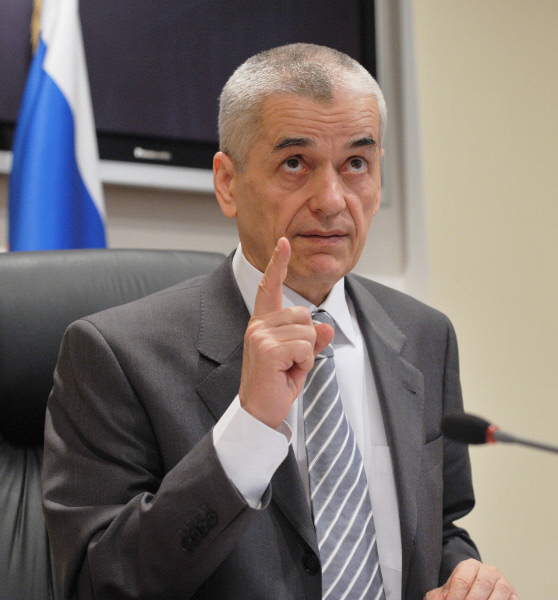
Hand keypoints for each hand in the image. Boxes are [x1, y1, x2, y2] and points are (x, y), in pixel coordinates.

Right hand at [239, 237, 333, 428]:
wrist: (261, 411)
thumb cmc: (277, 383)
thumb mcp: (300, 358)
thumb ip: (312, 340)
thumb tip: (327, 328)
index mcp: (262, 323)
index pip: (271, 288)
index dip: (278, 264)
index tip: (283, 242)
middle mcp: (258, 326)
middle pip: (304, 316)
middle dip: (308, 341)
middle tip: (292, 362)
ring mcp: (260, 336)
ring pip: (308, 331)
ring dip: (307, 354)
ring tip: (289, 369)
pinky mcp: (267, 350)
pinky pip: (305, 347)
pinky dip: (305, 363)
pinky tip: (288, 373)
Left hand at [424, 559, 517, 599]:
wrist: (475, 592)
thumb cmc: (460, 594)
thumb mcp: (447, 592)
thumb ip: (438, 597)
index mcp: (470, 566)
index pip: (462, 581)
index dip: (455, 597)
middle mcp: (488, 571)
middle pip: (481, 586)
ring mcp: (503, 583)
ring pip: (498, 594)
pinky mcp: (514, 596)